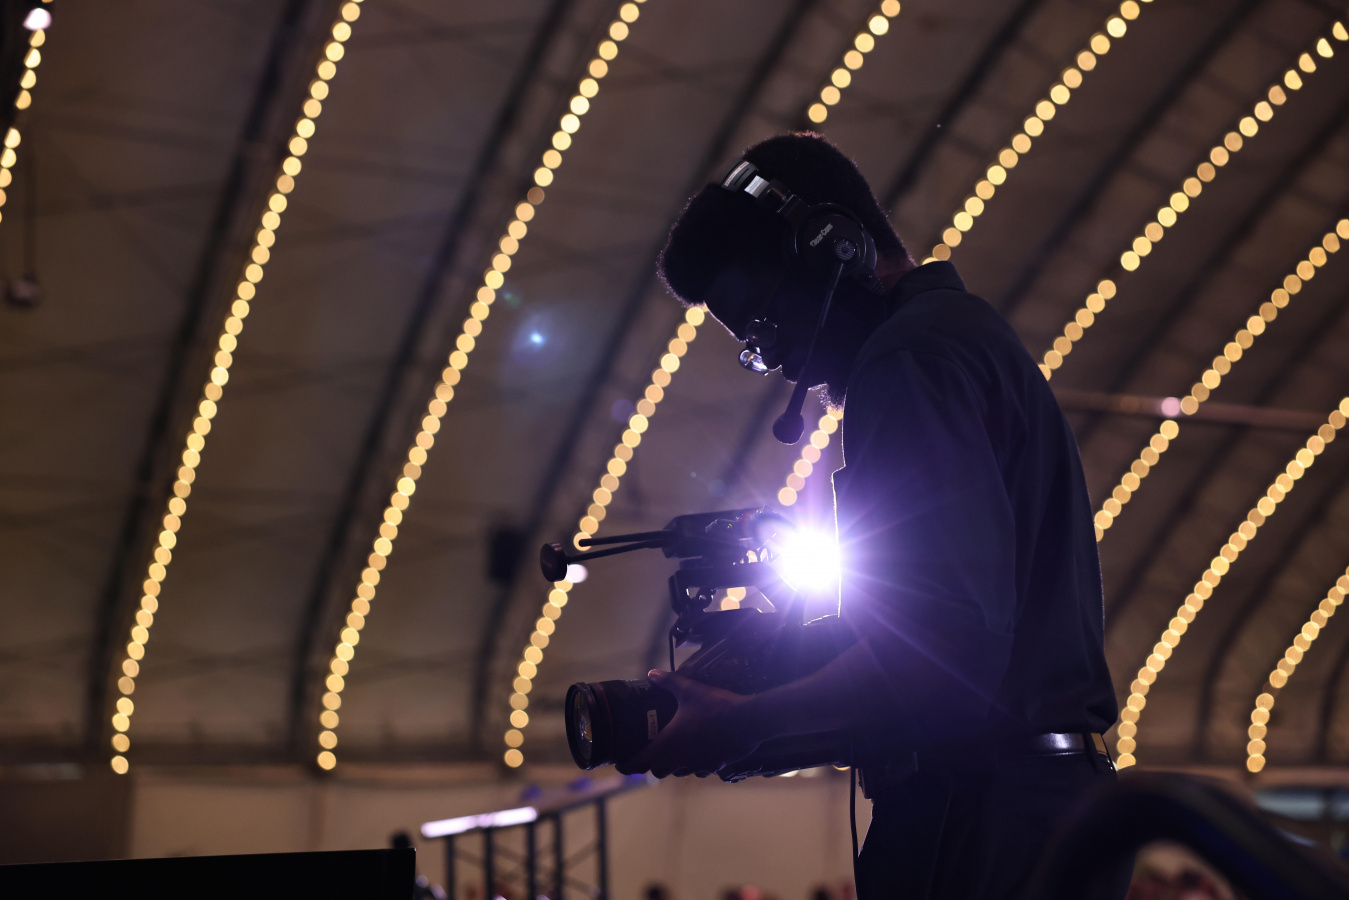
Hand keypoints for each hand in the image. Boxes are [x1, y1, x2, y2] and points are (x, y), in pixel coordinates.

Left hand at [617, 670, 764, 778]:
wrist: (748, 721)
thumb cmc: (716, 706)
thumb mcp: (690, 690)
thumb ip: (669, 682)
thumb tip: (652, 673)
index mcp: (669, 743)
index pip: (640, 763)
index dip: (627, 765)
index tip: (620, 765)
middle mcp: (681, 759)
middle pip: (658, 771)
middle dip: (651, 765)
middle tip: (648, 753)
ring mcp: (698, 765)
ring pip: (678, 772)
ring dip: (672, 765)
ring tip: (672, 752)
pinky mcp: (714, 765)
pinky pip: (699, 770)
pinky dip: (693, 764)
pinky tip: (698, 753)